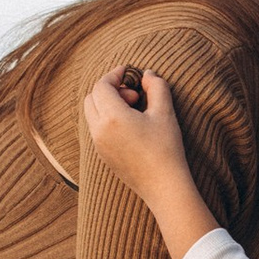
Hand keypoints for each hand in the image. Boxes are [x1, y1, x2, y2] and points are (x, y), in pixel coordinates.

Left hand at [78, 68, 219, 258]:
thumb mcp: (165, 113)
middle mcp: (99, 130)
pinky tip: (129, 126)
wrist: (163, 186)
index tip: (128, 71)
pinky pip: (95, 128)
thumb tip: (147, 73)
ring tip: (133, 111)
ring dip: (107, 104)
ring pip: (91, 113)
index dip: (114, 74)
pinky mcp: (102, 155)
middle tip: (134, 96)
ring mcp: (98, 144)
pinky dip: (106, 119)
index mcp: (112, 117)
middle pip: (92, 97)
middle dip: (110, 89)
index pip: (102, 85)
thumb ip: (156, 86)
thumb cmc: (166, 148)